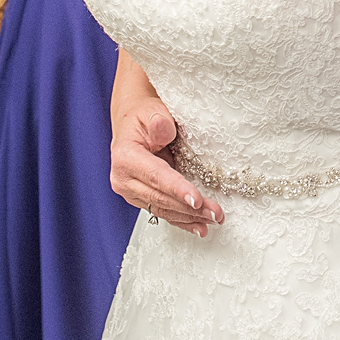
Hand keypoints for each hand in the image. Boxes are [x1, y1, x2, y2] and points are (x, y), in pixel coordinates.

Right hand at [109, 95, 223, 236]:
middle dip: (190, 208)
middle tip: (215, 213)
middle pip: (161, 198)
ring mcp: (131, 192)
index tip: (197, 200)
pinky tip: (198, 227)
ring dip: (189, 217)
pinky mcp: (141, 198)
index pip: (156, 177)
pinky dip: (181, 221)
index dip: (178, 189)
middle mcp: (124, 179)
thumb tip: (164, 132)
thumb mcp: (151, 112)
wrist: (132, 124)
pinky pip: (162, 212)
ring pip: (163, 209)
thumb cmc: (143, 117)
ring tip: (213, 220)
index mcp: (125, 158)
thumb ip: (158, 122)